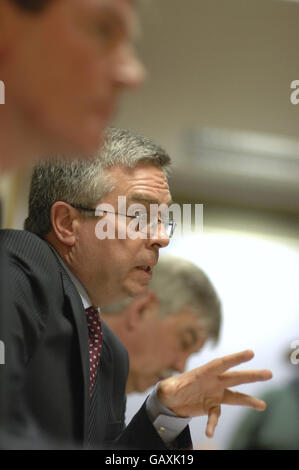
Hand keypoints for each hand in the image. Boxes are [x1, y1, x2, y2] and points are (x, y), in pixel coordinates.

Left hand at [156, 349, 271, 437]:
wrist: (170, 401)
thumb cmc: (170, 388)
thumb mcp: (168, 387)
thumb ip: (170, 386)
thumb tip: (172, 388)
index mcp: (204, 372)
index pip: (221, 363)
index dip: (235, 358)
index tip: (250, 353)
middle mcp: (213, 381)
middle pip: (235, 377)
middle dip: (251, 376)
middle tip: (269, 373)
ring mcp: (215, 394)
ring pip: (235, 396)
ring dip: (249, 401)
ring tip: (262, 405)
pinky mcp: (212, 406)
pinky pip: (217, 416)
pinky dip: (213, 424)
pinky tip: (210, 434)